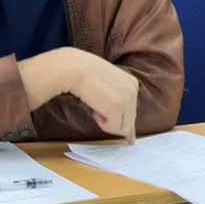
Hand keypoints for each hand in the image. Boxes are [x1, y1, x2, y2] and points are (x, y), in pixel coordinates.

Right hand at [18, 47, 138, 142]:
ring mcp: (128, 97)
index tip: (114, 124)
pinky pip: (114, 129)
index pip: (132, 110)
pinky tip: (94, 108)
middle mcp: (133, 89)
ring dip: (106, 122)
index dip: (118, 118)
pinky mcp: (118, 106)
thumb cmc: (81, 74)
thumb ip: (117, 104)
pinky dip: (102, 124)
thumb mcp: (103, 87)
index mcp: (131, 82)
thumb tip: (130, 136)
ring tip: (94, 104)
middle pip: (128, 121)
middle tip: (95, 106)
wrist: (71, 67)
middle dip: (111, 119)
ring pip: (122, 128)